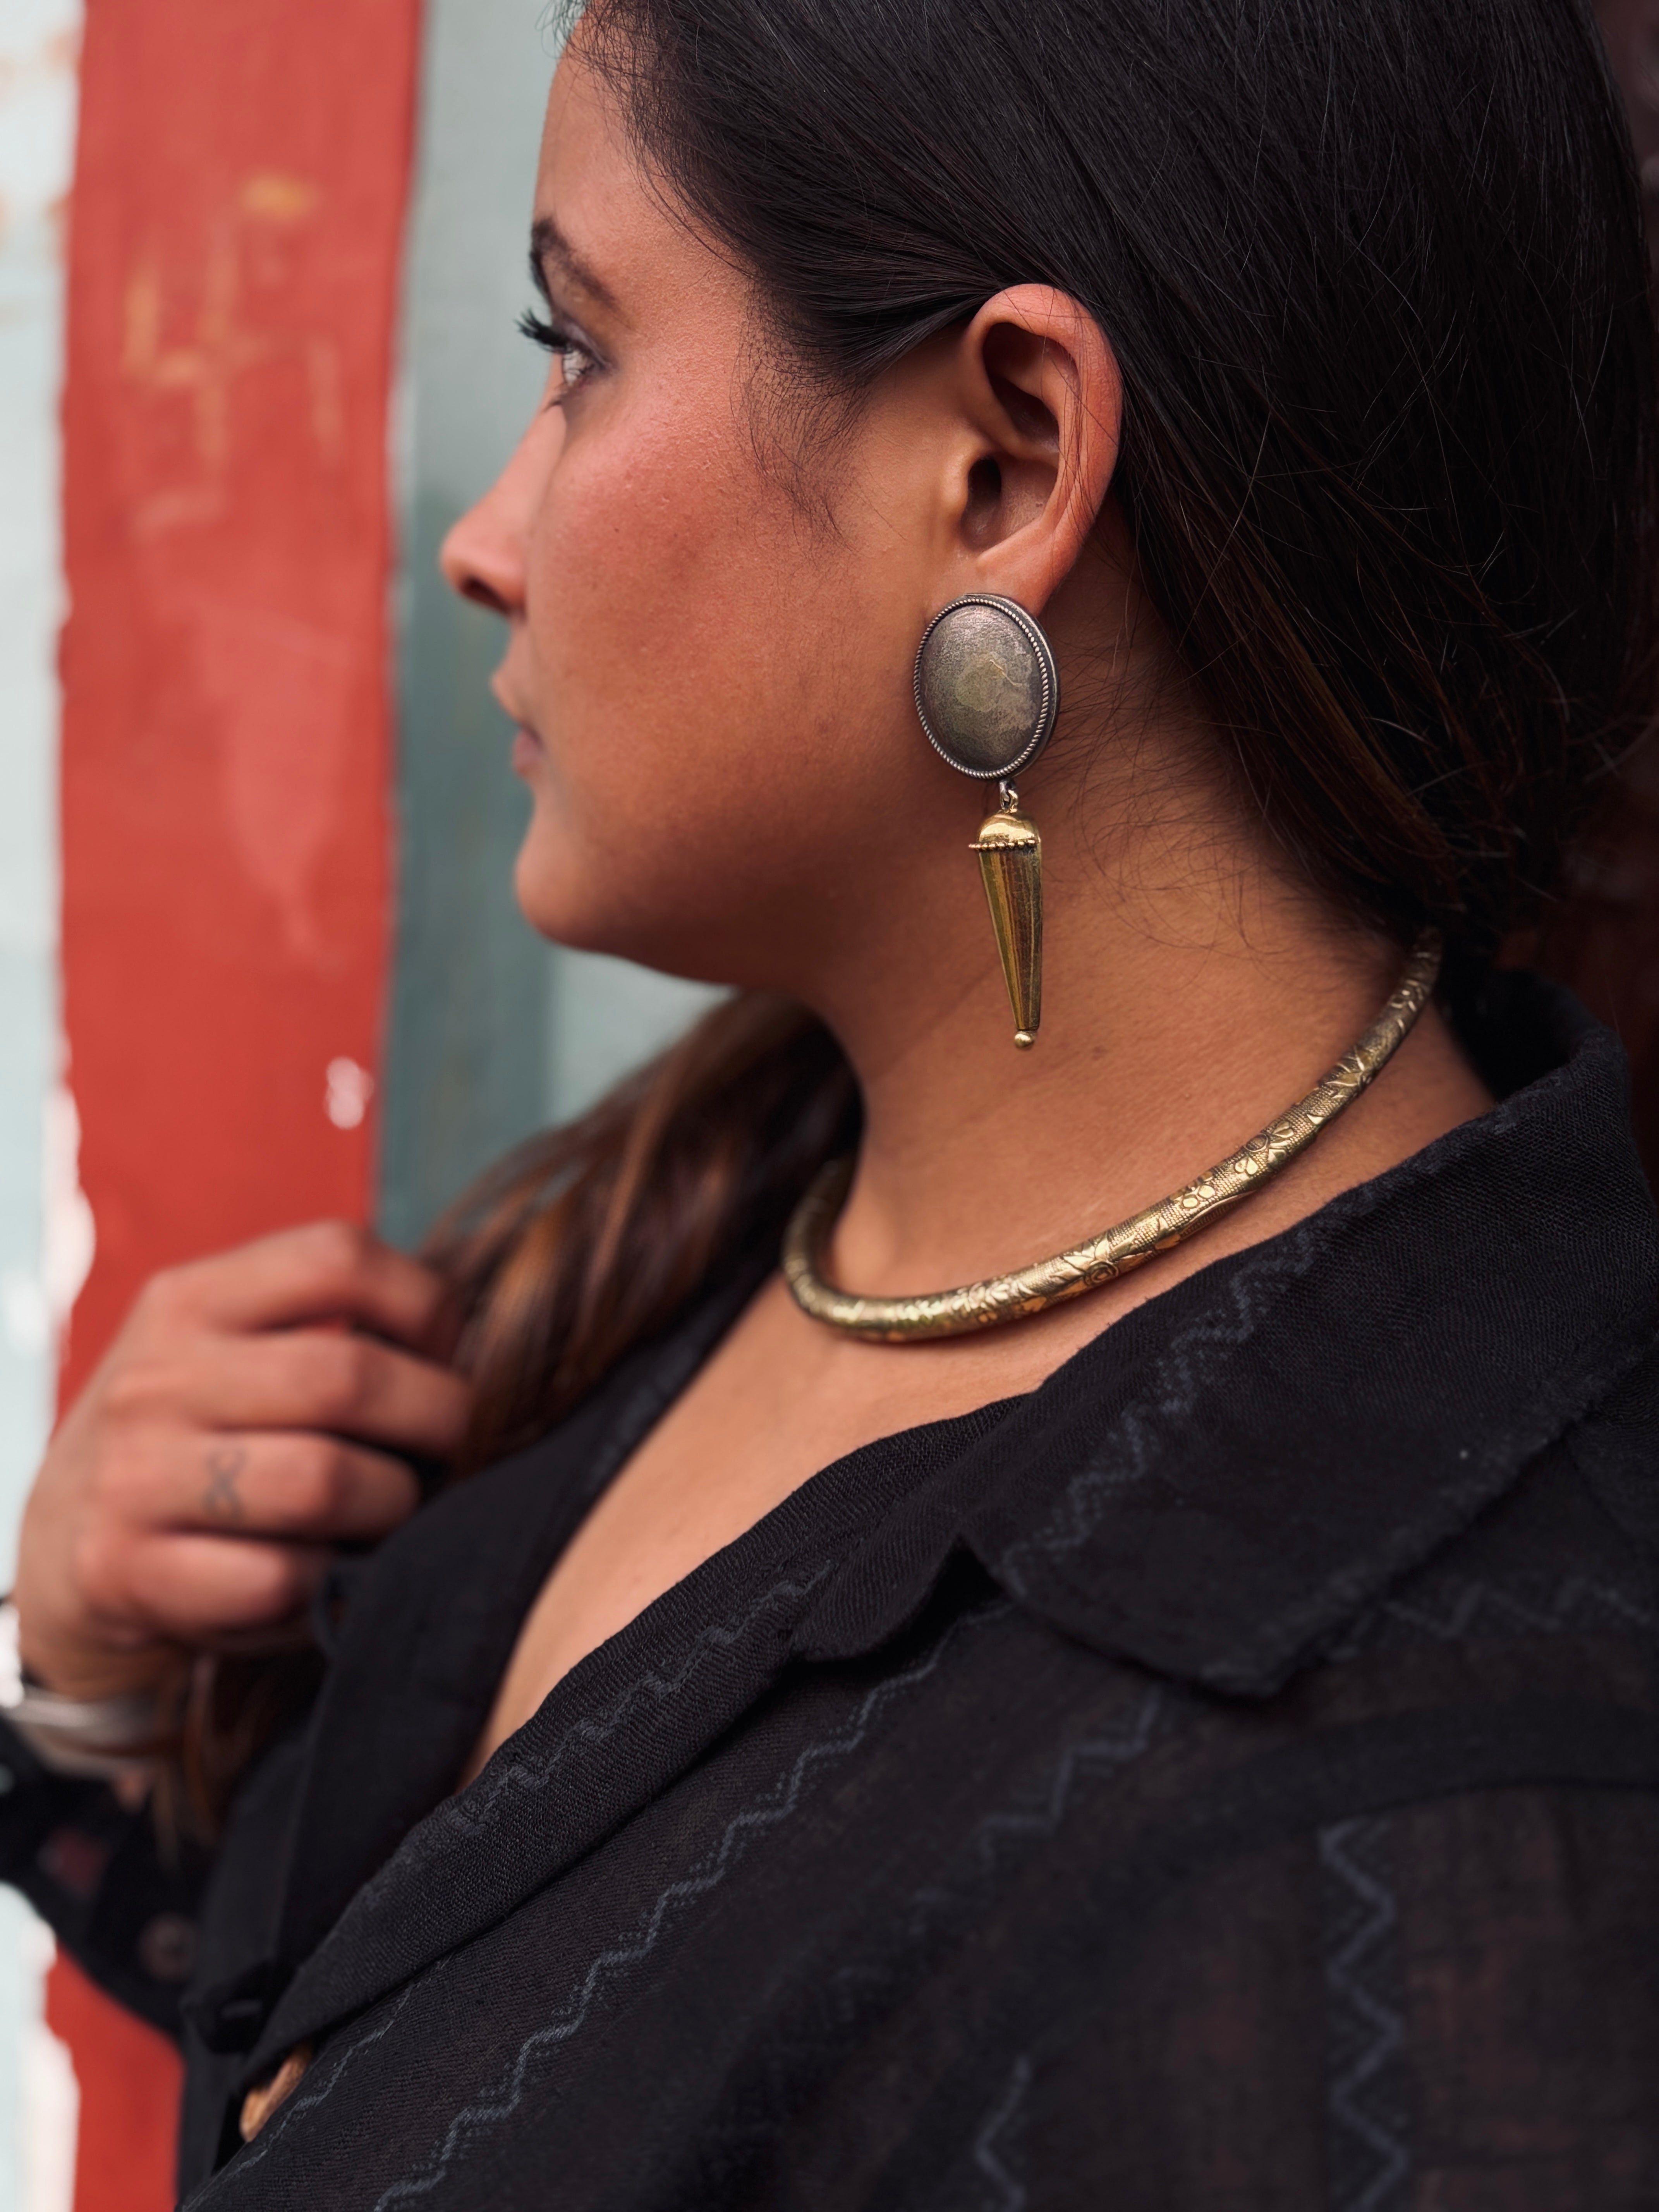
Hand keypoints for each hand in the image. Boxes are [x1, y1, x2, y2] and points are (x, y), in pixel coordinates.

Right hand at [13, 1223, 472, 1699]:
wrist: (63, 1543)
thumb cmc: (197, 1437)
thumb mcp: (231, 1351)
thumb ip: (330, 1330)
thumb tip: (473, 1347)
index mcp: (189, 1300)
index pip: (338, 1257)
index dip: (425, 1305)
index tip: (446, 1354)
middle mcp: (154, 1379)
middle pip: (346, 1377)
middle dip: (436, 1418)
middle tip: (452, 1446)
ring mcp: (133, 1476)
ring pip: (322, 1483)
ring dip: (390, 1505)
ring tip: (393, 1509)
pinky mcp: (128, 1571)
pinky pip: (278, 1579)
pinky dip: (328, 1584)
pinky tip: (327, 1572)